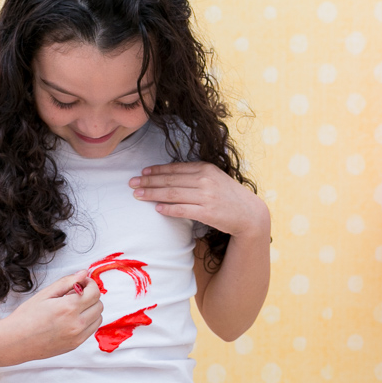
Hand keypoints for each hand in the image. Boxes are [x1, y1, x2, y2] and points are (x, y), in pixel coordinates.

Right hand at [1, 270, 102, 361]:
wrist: (16, 341)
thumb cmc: (26, 317)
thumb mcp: (45, 294)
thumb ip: (67, 282)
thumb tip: (84, 274)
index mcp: (68, 307)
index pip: (94, 292)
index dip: (90, 284)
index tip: (82, 282)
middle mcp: (76, 323)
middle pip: (99, 304)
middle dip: (91, 296)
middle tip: (77, 294)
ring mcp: (77, 336)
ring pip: (98, 318)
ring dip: (91, 309)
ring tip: (74, 307)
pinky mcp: (76, 344)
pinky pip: (91, 329)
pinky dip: (87, 321)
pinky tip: (73, 318)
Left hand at [129, 162, 269, 238]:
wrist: (249, 213)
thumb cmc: (229, 196)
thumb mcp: (214, 179)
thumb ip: (195, 175)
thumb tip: (170, 177)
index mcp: (205, 169)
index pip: (175, 169)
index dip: (156, 171)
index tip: (142, 173)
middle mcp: (205, 180)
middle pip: (170, 181)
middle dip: (148, 182)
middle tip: (132, 183)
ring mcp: (206, 196)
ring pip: (173, 194)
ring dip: (153, 194)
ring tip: (138, 195)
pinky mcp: (208, 212)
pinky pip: (183, 210)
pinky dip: (169, 209)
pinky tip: (157, 208)